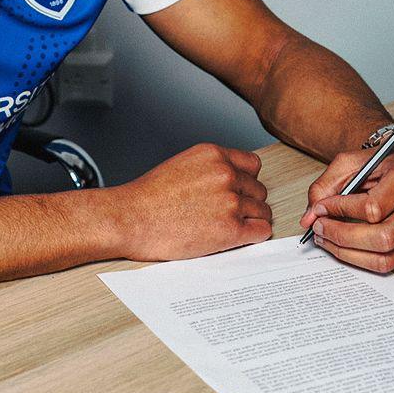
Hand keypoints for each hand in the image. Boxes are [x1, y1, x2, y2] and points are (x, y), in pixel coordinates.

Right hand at [112, 143, 272, 260]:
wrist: (130, 219)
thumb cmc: (147, 198)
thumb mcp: (182, 165)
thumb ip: (210, 169)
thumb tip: (229, 182)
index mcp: (213, 155)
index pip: (253, 165)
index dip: (246, 181)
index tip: (238, 191)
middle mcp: (225, 174)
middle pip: (258, 189)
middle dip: (247, 202)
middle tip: (228, 213)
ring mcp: (230, 202)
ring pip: (263, 211)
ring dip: (250, 220)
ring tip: (228, 227)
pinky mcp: (230, 229)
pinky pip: (261, 231)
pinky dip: (253, 236)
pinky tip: (236, 237)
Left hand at [299, 136, 393, 272]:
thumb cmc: (385, 161)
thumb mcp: (351, 161)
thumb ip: (325, 186)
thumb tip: (308, 219)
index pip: (373, 207)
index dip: (340, 210)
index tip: (320, 209)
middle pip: (383, 238)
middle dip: (343, 237)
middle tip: (320, 229)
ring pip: (387, 258)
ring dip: (350, 254)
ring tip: (328, 239)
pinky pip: (392, 263)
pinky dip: (364, 259)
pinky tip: (348, 245)